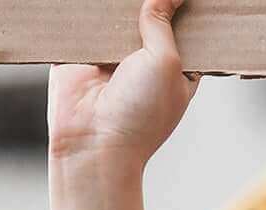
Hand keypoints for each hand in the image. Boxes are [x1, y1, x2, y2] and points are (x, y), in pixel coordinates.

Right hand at [48, 0, 198, 166]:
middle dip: (148, 1)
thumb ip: (163, 23)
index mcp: (176, 66)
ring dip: (114, 0)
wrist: (93, 140)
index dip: (183, 8)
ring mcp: (112, 52)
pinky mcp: (81, 48)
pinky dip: (84, 6)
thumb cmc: (141, 113)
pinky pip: (81, 16)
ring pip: (114, 10)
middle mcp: (145, 57)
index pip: (184, 26)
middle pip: (147, 12)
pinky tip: (93, 1)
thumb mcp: (166, 62)